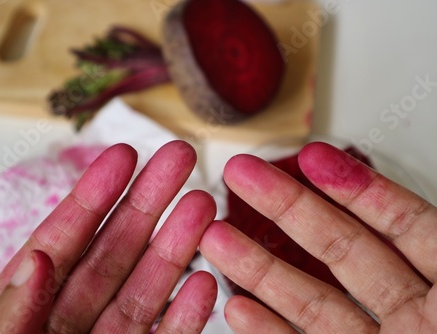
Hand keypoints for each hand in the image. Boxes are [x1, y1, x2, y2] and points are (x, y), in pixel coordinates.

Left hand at [0, 141, 216, 333]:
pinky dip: (185, 317)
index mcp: (19, 311)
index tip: (124, 156)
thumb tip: (39, 260)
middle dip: (148, 203)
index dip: (94, 195)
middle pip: (113, 254)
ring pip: (144, 293)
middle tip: (179, 160)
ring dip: (176, 250)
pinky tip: (206, 285)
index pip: (63, 240)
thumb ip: (3, 317)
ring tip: (202, 207)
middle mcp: (65, 326)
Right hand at [201, 142, 436, 332]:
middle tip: (243, 174)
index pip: (402, 221)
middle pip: (340, 247)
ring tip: (216, 237)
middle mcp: (414, 313)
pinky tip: (239, 307)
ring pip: (311, 299)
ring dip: (258, 268)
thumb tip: (428, 210)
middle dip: (286, 206)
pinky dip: (268, 329)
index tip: (314, 158)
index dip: (357, 187)